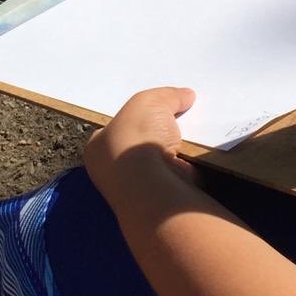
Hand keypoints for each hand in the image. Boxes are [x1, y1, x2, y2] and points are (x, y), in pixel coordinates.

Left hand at [84, 86, 195, 210]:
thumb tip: (186, 95)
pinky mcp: (163, 200)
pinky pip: (178, 176)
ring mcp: (137, 190)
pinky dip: (188, 165)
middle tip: (176, 117)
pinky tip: (198, 152)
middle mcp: (112, 173)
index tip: (152, 109)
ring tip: (191, 132)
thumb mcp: (150, 101)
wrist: (154, 184)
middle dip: (156, 132)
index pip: (114, 129)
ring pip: (159, 162)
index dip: (133, 116)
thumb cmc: (137, 139)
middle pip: (138, 145)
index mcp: (98, 149)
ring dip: (174, 149)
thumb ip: (168, 96)